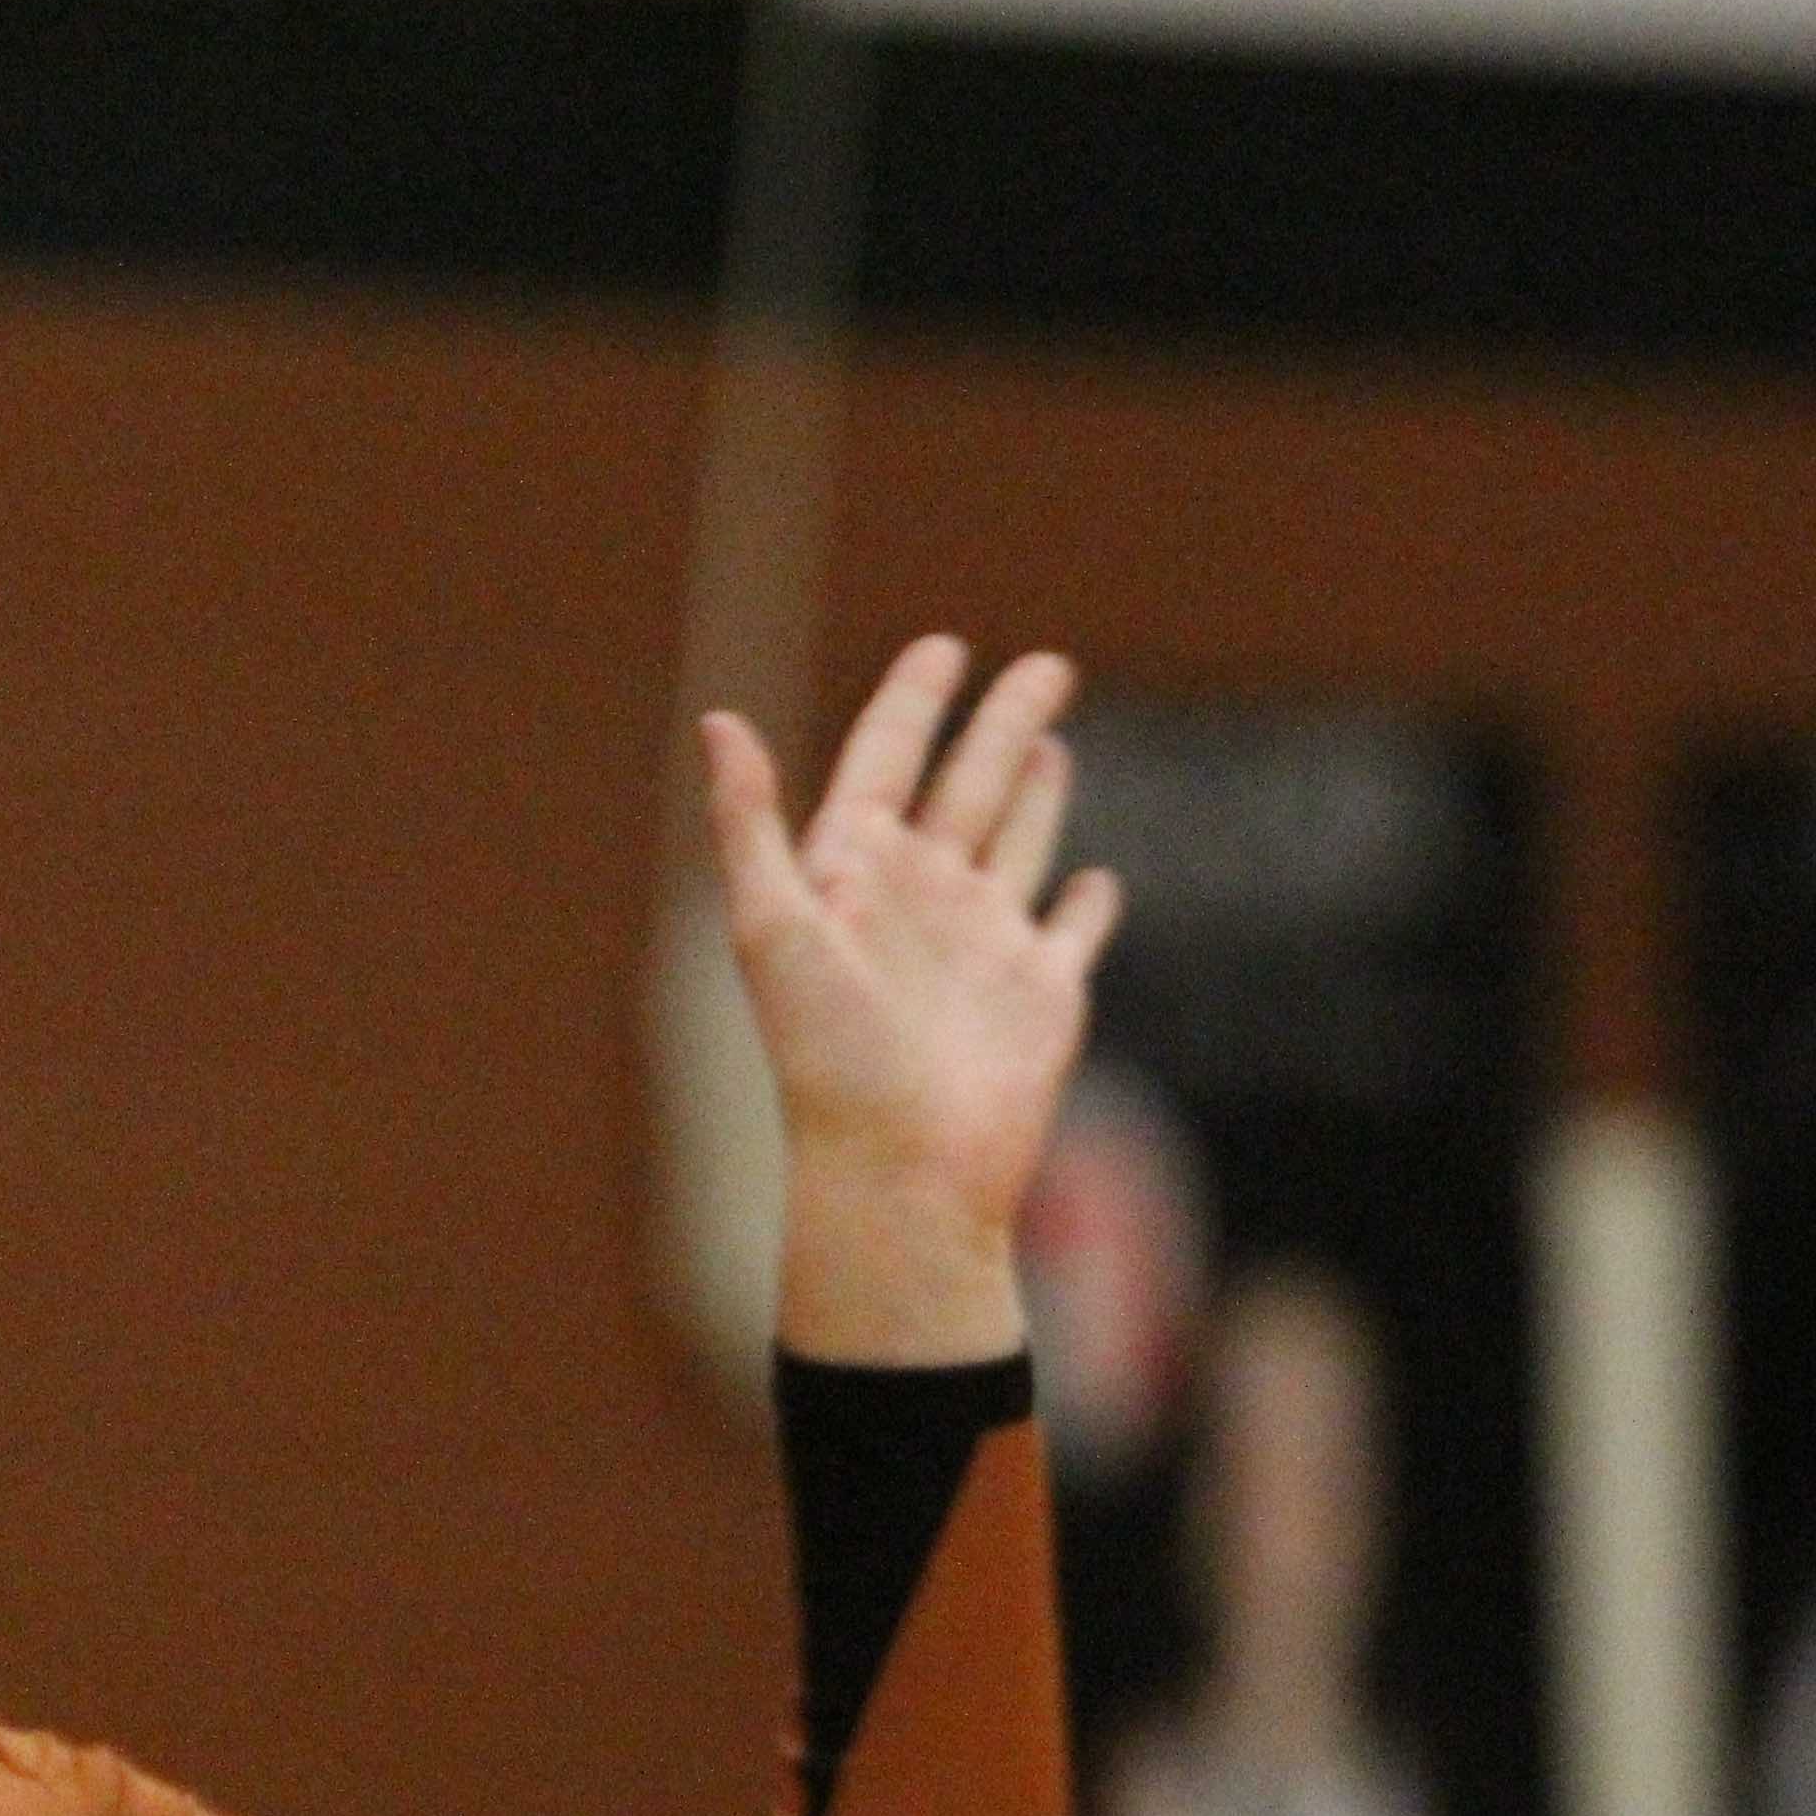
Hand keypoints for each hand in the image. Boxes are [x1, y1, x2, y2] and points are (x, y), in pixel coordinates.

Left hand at [705, 636, 1121, 1363]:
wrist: (900, 1168)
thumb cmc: (826, 1057)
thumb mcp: (771, 928)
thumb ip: (749, 824)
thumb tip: (718, 720)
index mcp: (853, 878)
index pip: (884, 764)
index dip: (912, 704)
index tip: (944, 647)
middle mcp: (920, 902)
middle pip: (968, 785)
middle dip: (1002, 723)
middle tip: (1045, 662)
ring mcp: (983, 945)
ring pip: (1019, 841)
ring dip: (1038, 790)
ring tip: (1052, 736)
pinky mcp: (1042, 993)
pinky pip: (1071, 930)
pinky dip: (1087, 901)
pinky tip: (1097, 878)